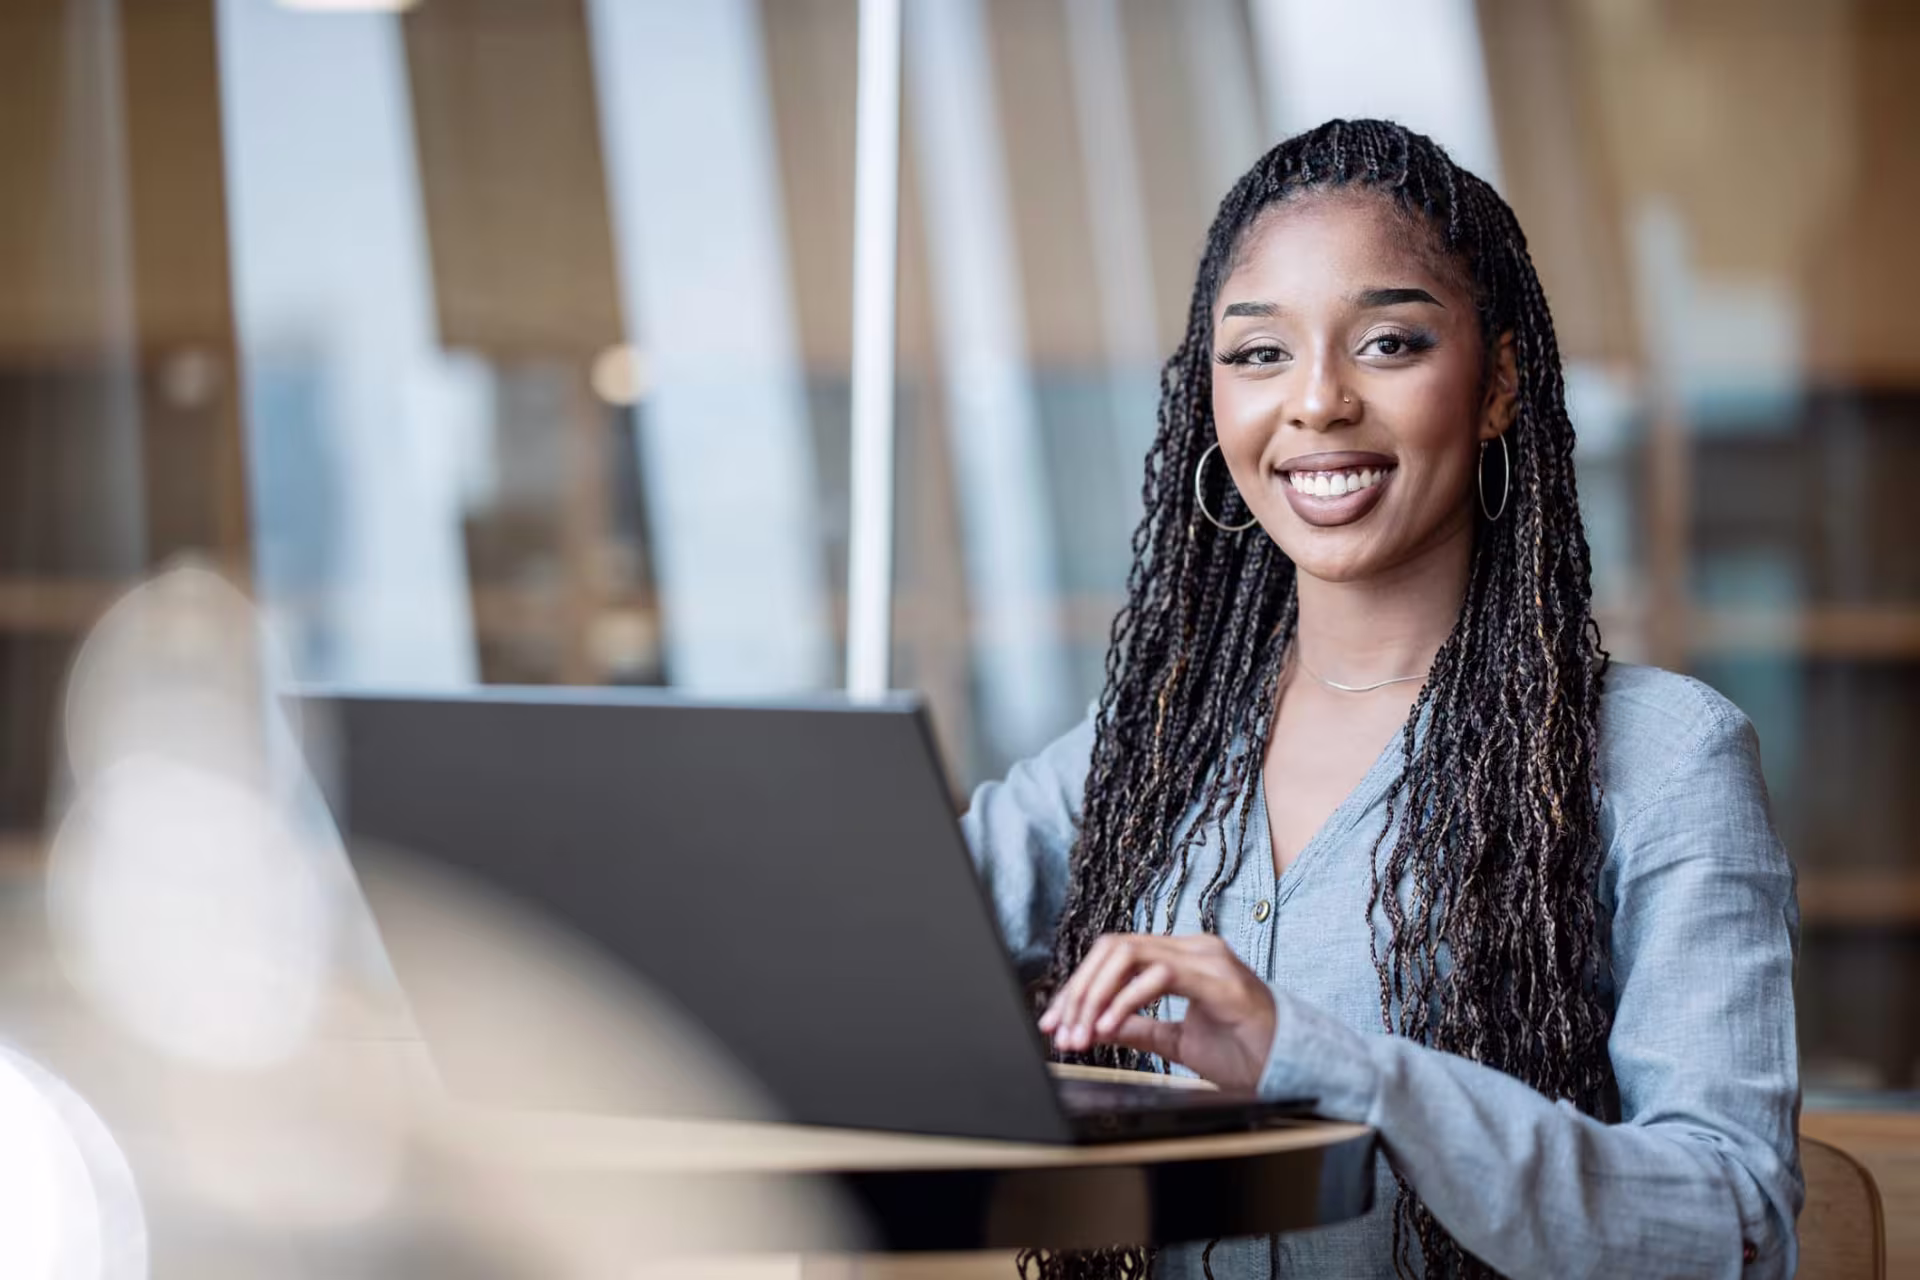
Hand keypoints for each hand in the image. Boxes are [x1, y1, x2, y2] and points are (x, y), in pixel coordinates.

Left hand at [1038, 933, 1276, 1090]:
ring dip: (1095, 995)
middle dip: (1077, 991)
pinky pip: (1158, 976)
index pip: (1114, 956)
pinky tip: (1108, 1026)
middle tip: (1059, 1030)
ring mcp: (1206, 959)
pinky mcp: (1218, 979)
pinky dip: (1125, 1001)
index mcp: (1182, 959)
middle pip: (1113, 949)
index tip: (1054, 1024)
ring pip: (1128, 954)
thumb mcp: (1176, 1040)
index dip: (1077, 988)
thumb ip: (1136, 1027)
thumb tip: (1092, 1024)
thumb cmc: (1245, 1053)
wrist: (1293, 1069)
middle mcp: (1192, 949)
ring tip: (1081, 1032)